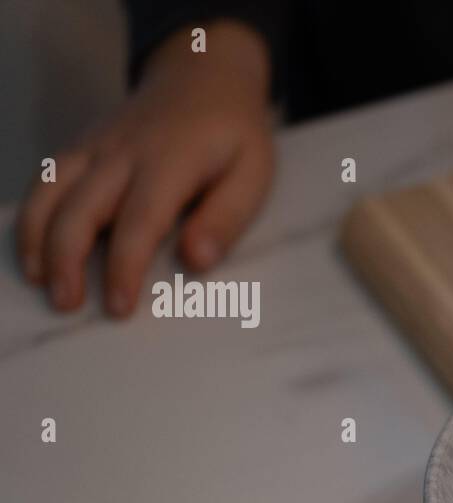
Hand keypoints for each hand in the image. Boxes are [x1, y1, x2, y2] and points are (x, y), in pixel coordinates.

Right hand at [16, 20, 274, 315]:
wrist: (205, 76)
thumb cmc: (234, 136)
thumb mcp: (252, 175)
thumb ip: (226, 219)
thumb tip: (196, 261)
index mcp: (170, 161)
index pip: (140, 220)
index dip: (125, 266)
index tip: (118, 307)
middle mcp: (123, 151)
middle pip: (81, 206)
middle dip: (67, 258)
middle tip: (66, 304)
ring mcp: (96, 145)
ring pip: (50, 189)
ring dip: (37, 237)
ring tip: (40, 282)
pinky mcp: (81, 145)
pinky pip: (45, 177)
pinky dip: (31, 212)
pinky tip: (32, 249)